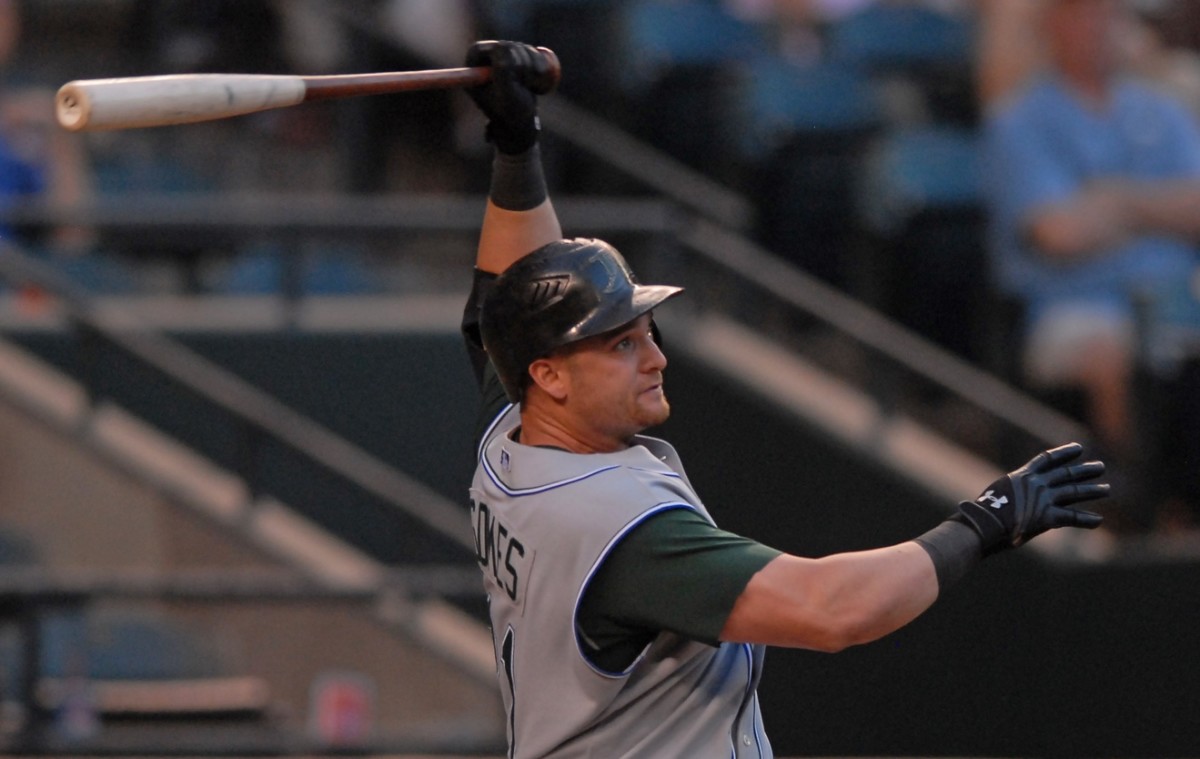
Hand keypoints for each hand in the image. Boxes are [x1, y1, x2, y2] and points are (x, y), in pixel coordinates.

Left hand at [464, 40, 555, 153]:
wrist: (521, 126)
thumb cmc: (511, 115)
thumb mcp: (507, 96)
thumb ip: (503, 71)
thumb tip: (502, 46)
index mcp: (473, 67)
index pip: (489, 48)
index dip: (506, 59)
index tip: (517, 74)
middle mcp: (485, 60)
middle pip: (508, 46)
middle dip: (522, 65)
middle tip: (524, 84)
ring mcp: (501, 59)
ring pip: (522, 48)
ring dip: (532, 67)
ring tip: (530, 86)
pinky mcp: (517, 60)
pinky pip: (533, 52)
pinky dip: (540, 65)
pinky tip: (536, 82)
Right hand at [954, 442, 1107, 554]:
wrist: (982, 524)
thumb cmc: (982, 515)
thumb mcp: (996, 497)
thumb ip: (1011, 496)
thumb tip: (1012, 502)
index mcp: (1021, 476)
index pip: (1046, 459)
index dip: (1064, 453)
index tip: (1078, 448)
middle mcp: (1035, 484)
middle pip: (1065, 474)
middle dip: (1084, 470)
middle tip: (1100, 467)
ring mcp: (1042, 499)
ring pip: (1073, 492)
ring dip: (1091, 491)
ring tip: (1106, 489)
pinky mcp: (1046, 517)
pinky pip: (1071, 517)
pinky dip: (1086, 520)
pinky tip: (1098, 521)